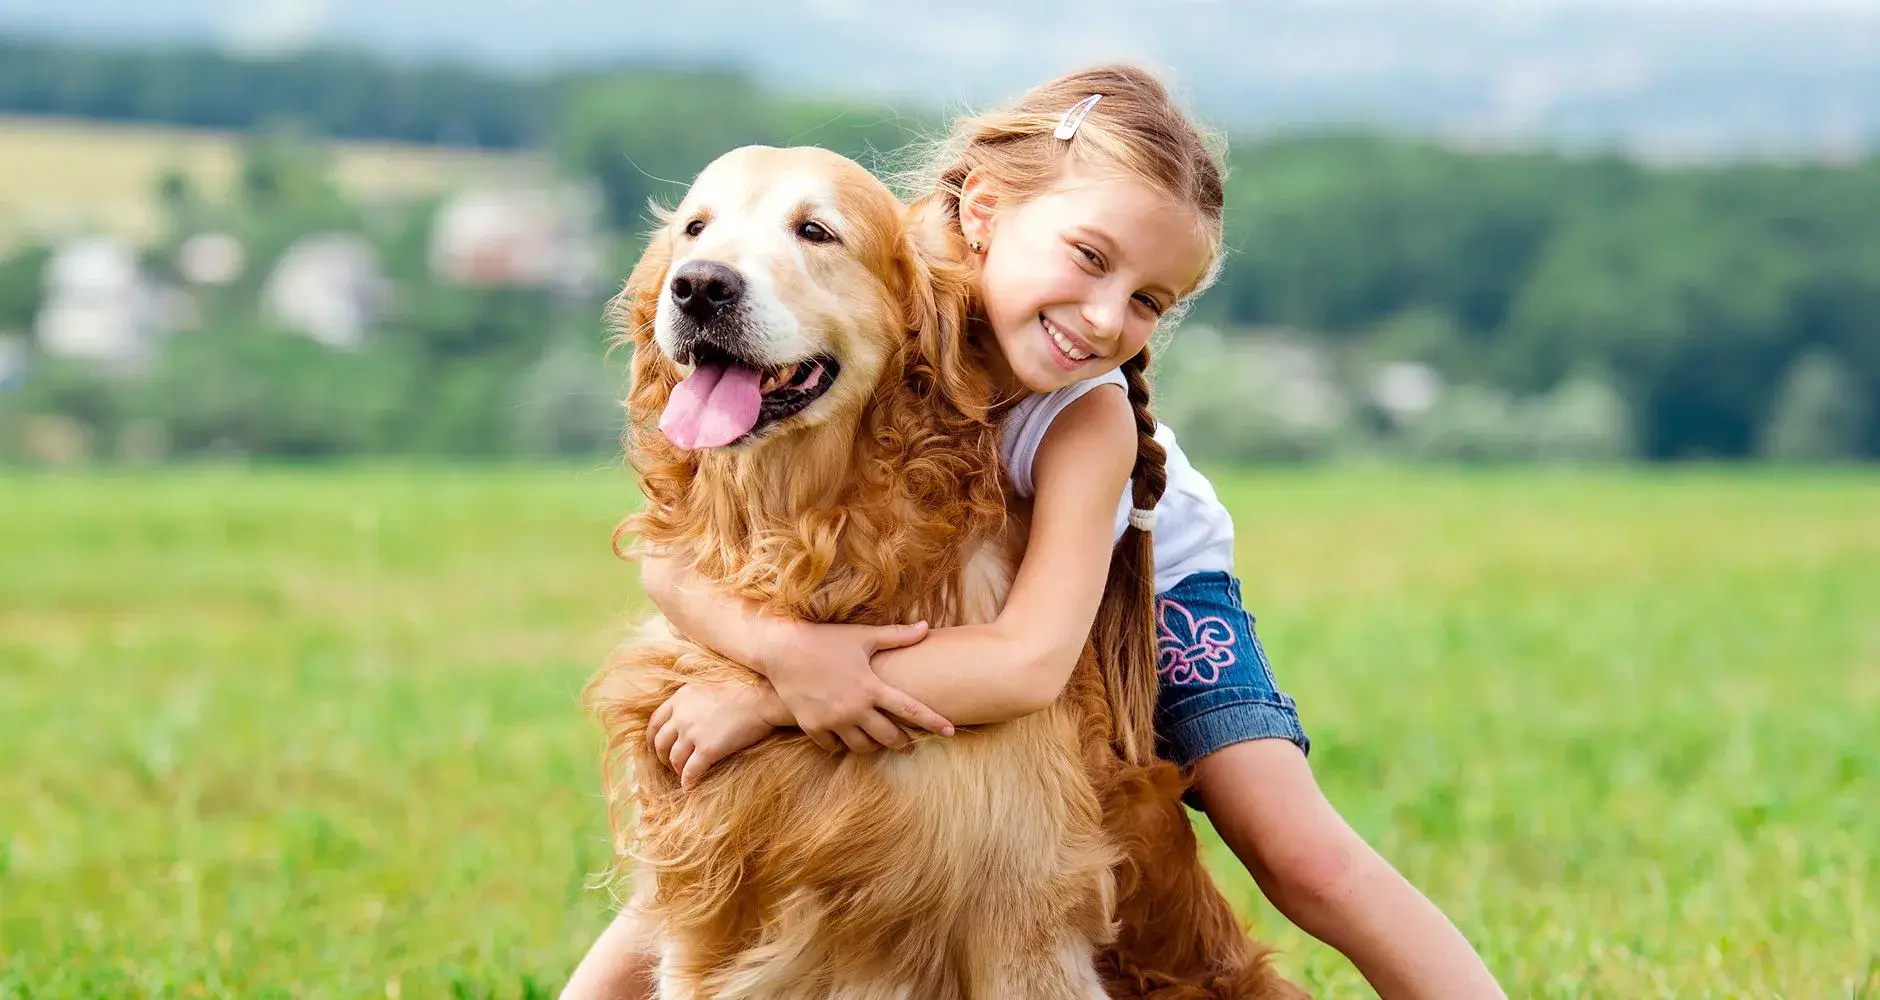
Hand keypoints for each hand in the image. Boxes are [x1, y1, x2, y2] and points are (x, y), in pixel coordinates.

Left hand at [647, 681, 788, 788]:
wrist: (762, 701)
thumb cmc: (741, 695)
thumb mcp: (707, 689)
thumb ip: (689, 702)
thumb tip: (680, 720)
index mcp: (680, 698)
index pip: (655, 722)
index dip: (652, 739)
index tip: (655, 748)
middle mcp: (682, 715)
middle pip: (661, 743)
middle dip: (662, 757)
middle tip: (670, 764)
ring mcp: (694, 733)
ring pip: (674, 759)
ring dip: (677, 770)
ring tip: (683, 774)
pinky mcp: (708, 749)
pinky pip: (691, 772)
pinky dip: (688, 782)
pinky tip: (690, 787)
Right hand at [758, 619, 953, 754]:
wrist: (781, 648)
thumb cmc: (825, 639)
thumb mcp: (863, 636)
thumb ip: (897, 636)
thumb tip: (926, 627)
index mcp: (872, 687)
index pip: (911, 710)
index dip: (934, 722)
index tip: (951, 731)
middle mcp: (855, 709)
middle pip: (889, 737)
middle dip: (903, 742)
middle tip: (908, 743)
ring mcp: (832, 721)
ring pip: (863, 747)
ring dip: (874, 746)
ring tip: (878, 741)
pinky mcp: (812, 727)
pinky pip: (833, 747)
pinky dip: (842, 745)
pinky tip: (845, 738)